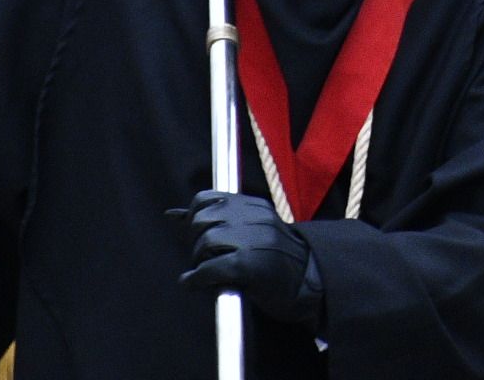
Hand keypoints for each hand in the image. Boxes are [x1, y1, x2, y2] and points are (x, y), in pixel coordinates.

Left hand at [173, 191, 323, 327]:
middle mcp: (254, 217)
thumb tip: (171, 214)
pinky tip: (196, 284)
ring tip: (205, 271)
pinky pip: (210, 268)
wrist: (312, 283)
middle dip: (195, 240)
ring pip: (206, 241)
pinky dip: (197, 278)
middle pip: (203, 219)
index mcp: (255, 206)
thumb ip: (218, 221)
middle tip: (203, 257)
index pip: (208, 198)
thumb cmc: (278, 260)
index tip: (197, 235)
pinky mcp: (250, 264)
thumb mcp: (254, 230)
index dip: (195, 218)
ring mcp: (253, 239)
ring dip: (198, 260)